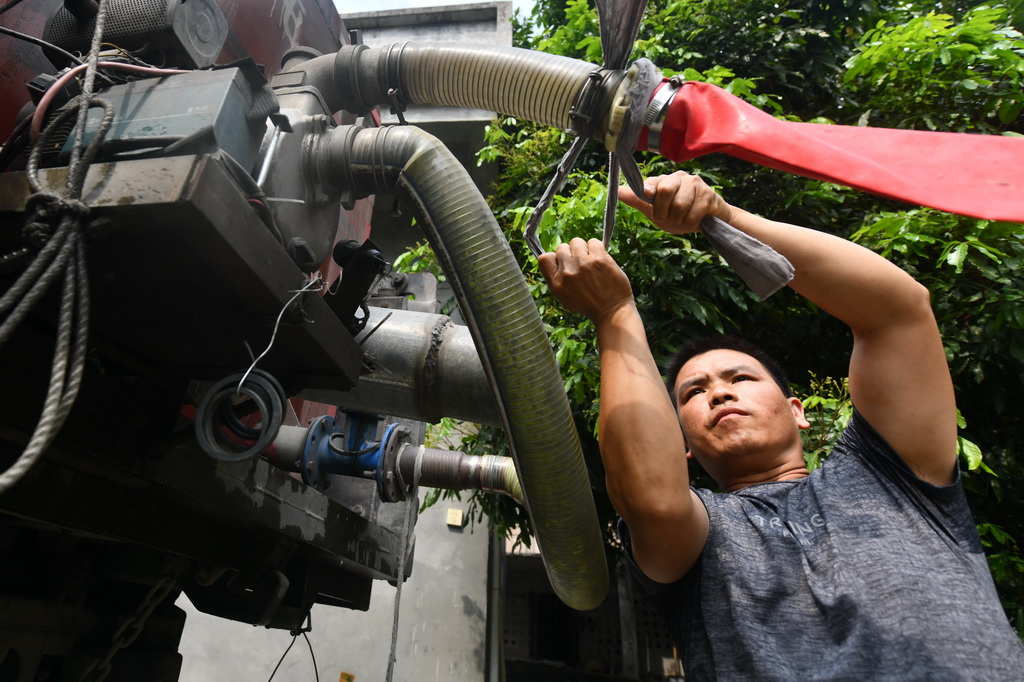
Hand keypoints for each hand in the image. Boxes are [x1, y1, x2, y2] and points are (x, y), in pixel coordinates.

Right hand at [538, 238, 633, 323]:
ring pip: (576, 242)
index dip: (554, 258)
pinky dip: (597, 248)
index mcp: (556, 283)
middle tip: (580, 264)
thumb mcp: (564, 296)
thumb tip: (556, 258)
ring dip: (583, 249)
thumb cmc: (588, 304)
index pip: (544, 258)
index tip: (563, 263)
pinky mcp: (599, 259)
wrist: (611, 311)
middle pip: (561, 247)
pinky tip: (600, 259)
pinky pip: (593, 241)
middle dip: (570, 254)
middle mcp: (568, 272)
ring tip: (590, 261)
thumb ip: (557, 277)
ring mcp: (583, 263)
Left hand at [618, 171, 732, 233]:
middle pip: (665, 190)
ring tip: (682, 220)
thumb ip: (638, 201)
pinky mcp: (708, 195)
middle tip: (667, 219)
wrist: (710, 221)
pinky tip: (693, 220)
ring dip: (678, 220)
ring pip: (679, 204)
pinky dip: (690, 222)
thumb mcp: (656, 210)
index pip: (652, 182)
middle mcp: (679, 178)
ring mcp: (695, 184)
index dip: (648, 189)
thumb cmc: (680, 214)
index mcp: (665, 180)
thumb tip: (617, 191)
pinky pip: (693, 212)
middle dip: (663, 212)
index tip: (647, 194)